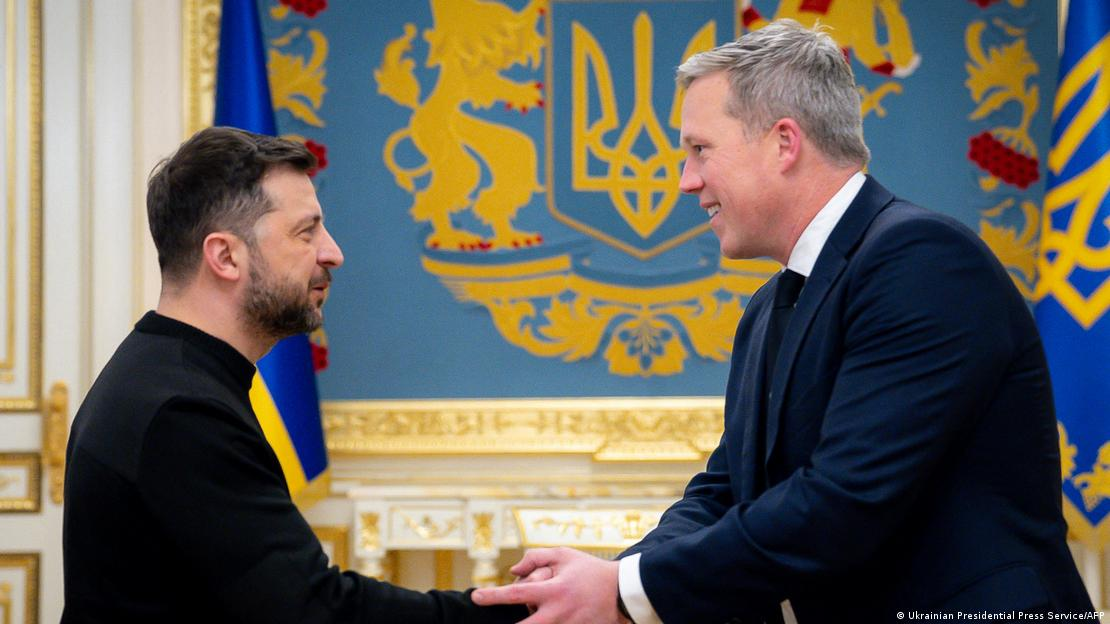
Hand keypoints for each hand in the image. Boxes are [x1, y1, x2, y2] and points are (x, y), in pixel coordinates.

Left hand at [471, 547, 627, 623]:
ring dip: (532, 621)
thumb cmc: (590, 571)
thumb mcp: (564, 555)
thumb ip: (536, 558)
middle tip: (491, 622)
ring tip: (543, 606)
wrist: (622, 592)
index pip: (516, 593)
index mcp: (554, 590)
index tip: (476, 596)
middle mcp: (558, 612)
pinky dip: (547, 623)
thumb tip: (513, 571)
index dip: (493, 596)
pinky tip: (550, 614)